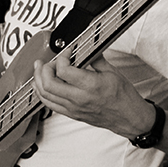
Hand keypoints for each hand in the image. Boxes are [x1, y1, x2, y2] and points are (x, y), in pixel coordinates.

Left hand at [33, 51, 154, 138]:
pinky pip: (50, 104)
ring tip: (39, 70)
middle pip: (48, 84)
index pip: (64, 70)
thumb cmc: (124, 97)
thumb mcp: (112, 72)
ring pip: (45, 95)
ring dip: (38, 80)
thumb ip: (95, 58)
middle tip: (47, 62)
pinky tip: (42, 85)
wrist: (129, 118)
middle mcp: (79, 98)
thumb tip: (85, 48)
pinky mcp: (71, 114)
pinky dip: (42, 93)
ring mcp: (73, 108)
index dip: (61, 58)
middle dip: (43, 69)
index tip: (66, 53)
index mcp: (91, 85)